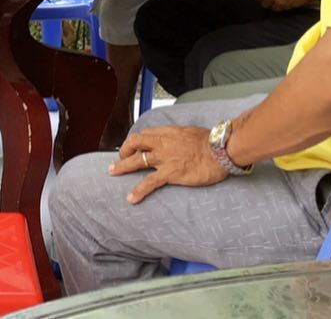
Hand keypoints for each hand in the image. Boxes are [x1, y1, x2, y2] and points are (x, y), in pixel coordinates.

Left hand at [110, 125, 227, 203]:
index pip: (145, 134)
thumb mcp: (188, 132)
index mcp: (166, 132)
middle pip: (134, 143)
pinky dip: (138, 190)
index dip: (137, 141)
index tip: (134, 147)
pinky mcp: (169, 174)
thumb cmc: (209, 141)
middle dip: (124, 150)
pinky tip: (131, 198)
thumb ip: (177, 137)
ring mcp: (163, 159)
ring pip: (136, 161)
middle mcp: (161, 143)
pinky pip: (149, 182)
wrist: (219, 150)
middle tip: (119, 158)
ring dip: (122, 167)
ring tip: (111, 172)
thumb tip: (175, 141)